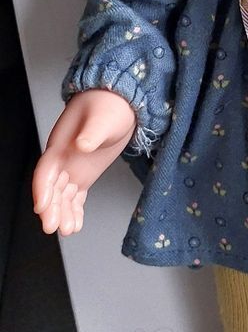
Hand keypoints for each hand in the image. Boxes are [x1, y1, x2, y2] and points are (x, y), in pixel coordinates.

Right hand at [32, 90, 137, 236]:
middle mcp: (63, 158)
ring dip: (63, 213)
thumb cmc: (108, 104)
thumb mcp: (102, 116)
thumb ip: (92, 132)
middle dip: (50, 208)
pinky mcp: (84, 174)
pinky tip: (76, 224)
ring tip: (69, 230)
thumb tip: (82, 145)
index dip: (41, 188)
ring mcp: (73, 167)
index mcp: (60, 143)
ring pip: (62, 195)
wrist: (121, 102)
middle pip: (51, 187)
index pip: (45, 170)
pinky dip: (74, 210)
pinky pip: (75, 196)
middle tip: (54, 227)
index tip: (42, 206)